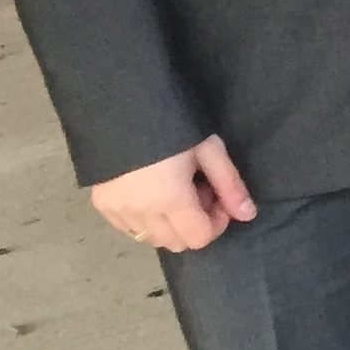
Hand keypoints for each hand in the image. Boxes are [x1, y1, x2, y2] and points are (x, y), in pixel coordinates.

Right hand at [89, 136, 255, 253]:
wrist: (123, 106)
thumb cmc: (174, 124)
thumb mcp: (209, 149)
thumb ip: (230, 185)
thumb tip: (248, 215)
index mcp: (169, 201)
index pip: (198, 239)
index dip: (216, 223)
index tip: (219, 197)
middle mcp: (140, 214)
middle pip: (176, 242)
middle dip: (194, 223)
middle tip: (199, 189)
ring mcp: (117, 212)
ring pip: (151, 238)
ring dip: (170, 224)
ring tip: (175, 188)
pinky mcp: (101, 205)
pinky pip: (129, 229)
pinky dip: (146, 220)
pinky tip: (152, 192)